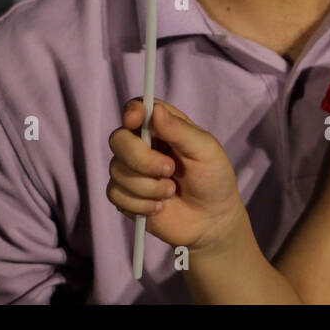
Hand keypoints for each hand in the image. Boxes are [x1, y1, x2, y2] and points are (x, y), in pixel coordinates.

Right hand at [107, 98, 245, 252]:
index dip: (132, 112)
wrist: (211, 221)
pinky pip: (116, 194)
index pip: (136, 108)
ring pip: (117, 170)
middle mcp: (142, 144)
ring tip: (171, 192)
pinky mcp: (125, 196)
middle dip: (142, 159)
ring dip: (148, 186)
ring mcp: (131, 170)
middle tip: (169, 170)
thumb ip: (180, 130)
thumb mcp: (205, 150)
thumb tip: (155, 111)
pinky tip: (160, 207)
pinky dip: (141, 204)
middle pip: (118, 139)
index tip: (135, 121)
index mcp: (161, 126)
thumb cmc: (213, 178)